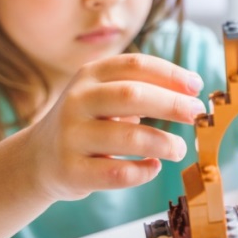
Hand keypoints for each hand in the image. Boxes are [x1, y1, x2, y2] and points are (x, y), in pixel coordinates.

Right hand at [26, 54, 205, 201]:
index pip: (135, 64)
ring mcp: (72, 136)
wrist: (39, 159)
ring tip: (179, 149)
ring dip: (164, 143)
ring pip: (128, 137)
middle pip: (133, 95)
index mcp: (89, 76)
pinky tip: (153, 167)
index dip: (171, 74)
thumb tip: (191, 92)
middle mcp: (78, 101)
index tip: (197, 87)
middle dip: (172, 104)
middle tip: (197, 114)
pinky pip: (118, 173)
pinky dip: (144, 171)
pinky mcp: (72, 171)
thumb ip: (141, 89)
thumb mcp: (105, 96)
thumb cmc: (88, 123)